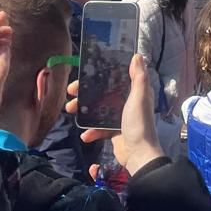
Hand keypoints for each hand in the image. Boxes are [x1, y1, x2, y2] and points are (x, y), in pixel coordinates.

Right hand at [73, 54, 162, 176]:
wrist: (138, 154)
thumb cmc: (138, 123)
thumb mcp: (139, 97)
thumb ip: (139, 77)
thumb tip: (137, 55)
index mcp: (135, 92)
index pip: (115, 78)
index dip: (100, 74)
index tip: (84, 74)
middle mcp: (128, 102)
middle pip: (103, 93)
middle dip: (86, 93)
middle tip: (71, 93)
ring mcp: (120, 117)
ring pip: (98, 110)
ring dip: (84, 111)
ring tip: (70, 110)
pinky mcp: (114, 132)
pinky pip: (99, 128)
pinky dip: (91, 131)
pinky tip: (85, 135)